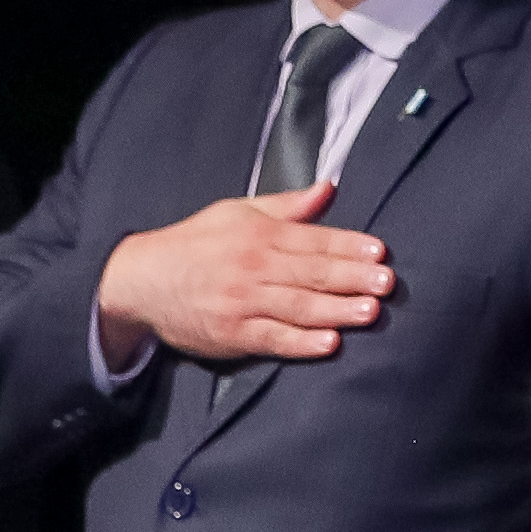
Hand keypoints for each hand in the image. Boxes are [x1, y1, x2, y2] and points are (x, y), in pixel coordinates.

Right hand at [96, 184, 391, 370]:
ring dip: (337, 310)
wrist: (142, 280)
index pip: (314, 240)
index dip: (349, 246)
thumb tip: (329, 188)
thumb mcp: (237, 212)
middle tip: (387, 283)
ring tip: (370, 311)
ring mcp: (243, 303)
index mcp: (258, 234)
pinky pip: (274, 339)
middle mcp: (253, 267)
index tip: (380, 252)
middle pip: (312, 273)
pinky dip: (302, 342)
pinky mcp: (233, 334)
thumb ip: (288, 206)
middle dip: (353, 278)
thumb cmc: (195, 244)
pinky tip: (329, 343)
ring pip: (299, 307)